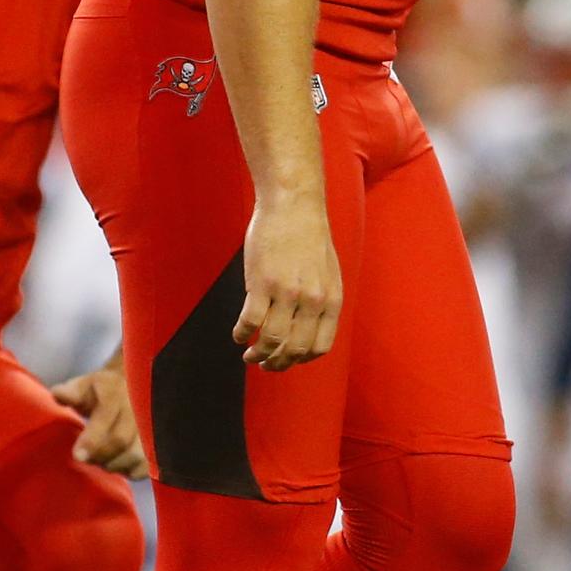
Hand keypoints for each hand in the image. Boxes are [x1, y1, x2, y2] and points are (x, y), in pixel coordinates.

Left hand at [53, 366, 146, 479]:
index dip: (92, 440)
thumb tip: (58, 394)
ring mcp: (151, 428)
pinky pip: (145, 467)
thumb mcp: (84, 386)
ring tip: (100, 458)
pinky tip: (117, 462)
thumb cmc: (101, 391)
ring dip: (112, 463)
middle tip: (84, 458)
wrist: (132, 386)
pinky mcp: (157, 445)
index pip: (106, 417)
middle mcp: (138, 408)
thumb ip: (70, 392)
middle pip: (120, 440)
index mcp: (116, 392)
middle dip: (98, 455)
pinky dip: (128, 470)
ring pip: (134, 456)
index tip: (78, 455)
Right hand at [234, 188, 340, 370]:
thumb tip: (308, 328)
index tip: (287, 358)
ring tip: (250, 355)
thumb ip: (321, 300)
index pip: (319, 347)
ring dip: (258, 355)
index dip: (301, 359)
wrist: (293, 205)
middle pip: (294, 350)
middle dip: (277, 364)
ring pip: (271, 341)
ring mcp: (286, 293)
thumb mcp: (328, 272)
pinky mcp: (262, 283)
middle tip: (264, 365)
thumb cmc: (308, 237)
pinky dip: (242, 334)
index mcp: (331, 300)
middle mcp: (312, 301)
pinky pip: (250, 321)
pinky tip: (238, 334)